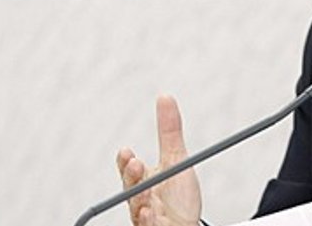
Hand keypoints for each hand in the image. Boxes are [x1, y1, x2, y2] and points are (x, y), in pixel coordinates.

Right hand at [117, 95, 201, 225]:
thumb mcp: (177, 159)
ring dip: (140, 200)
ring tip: (145, 194)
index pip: (129, 170)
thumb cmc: (178, 196)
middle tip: (136, 164)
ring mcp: (146, 217)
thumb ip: (169, 131)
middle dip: (132, 177)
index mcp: (143, 181)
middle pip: (130, 189)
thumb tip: (165, 98)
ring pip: (137, 209)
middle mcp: (140, 199)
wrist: (186, 224)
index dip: (126, 162)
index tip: (127, 151)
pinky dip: (147, 222)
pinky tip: (149, 214)